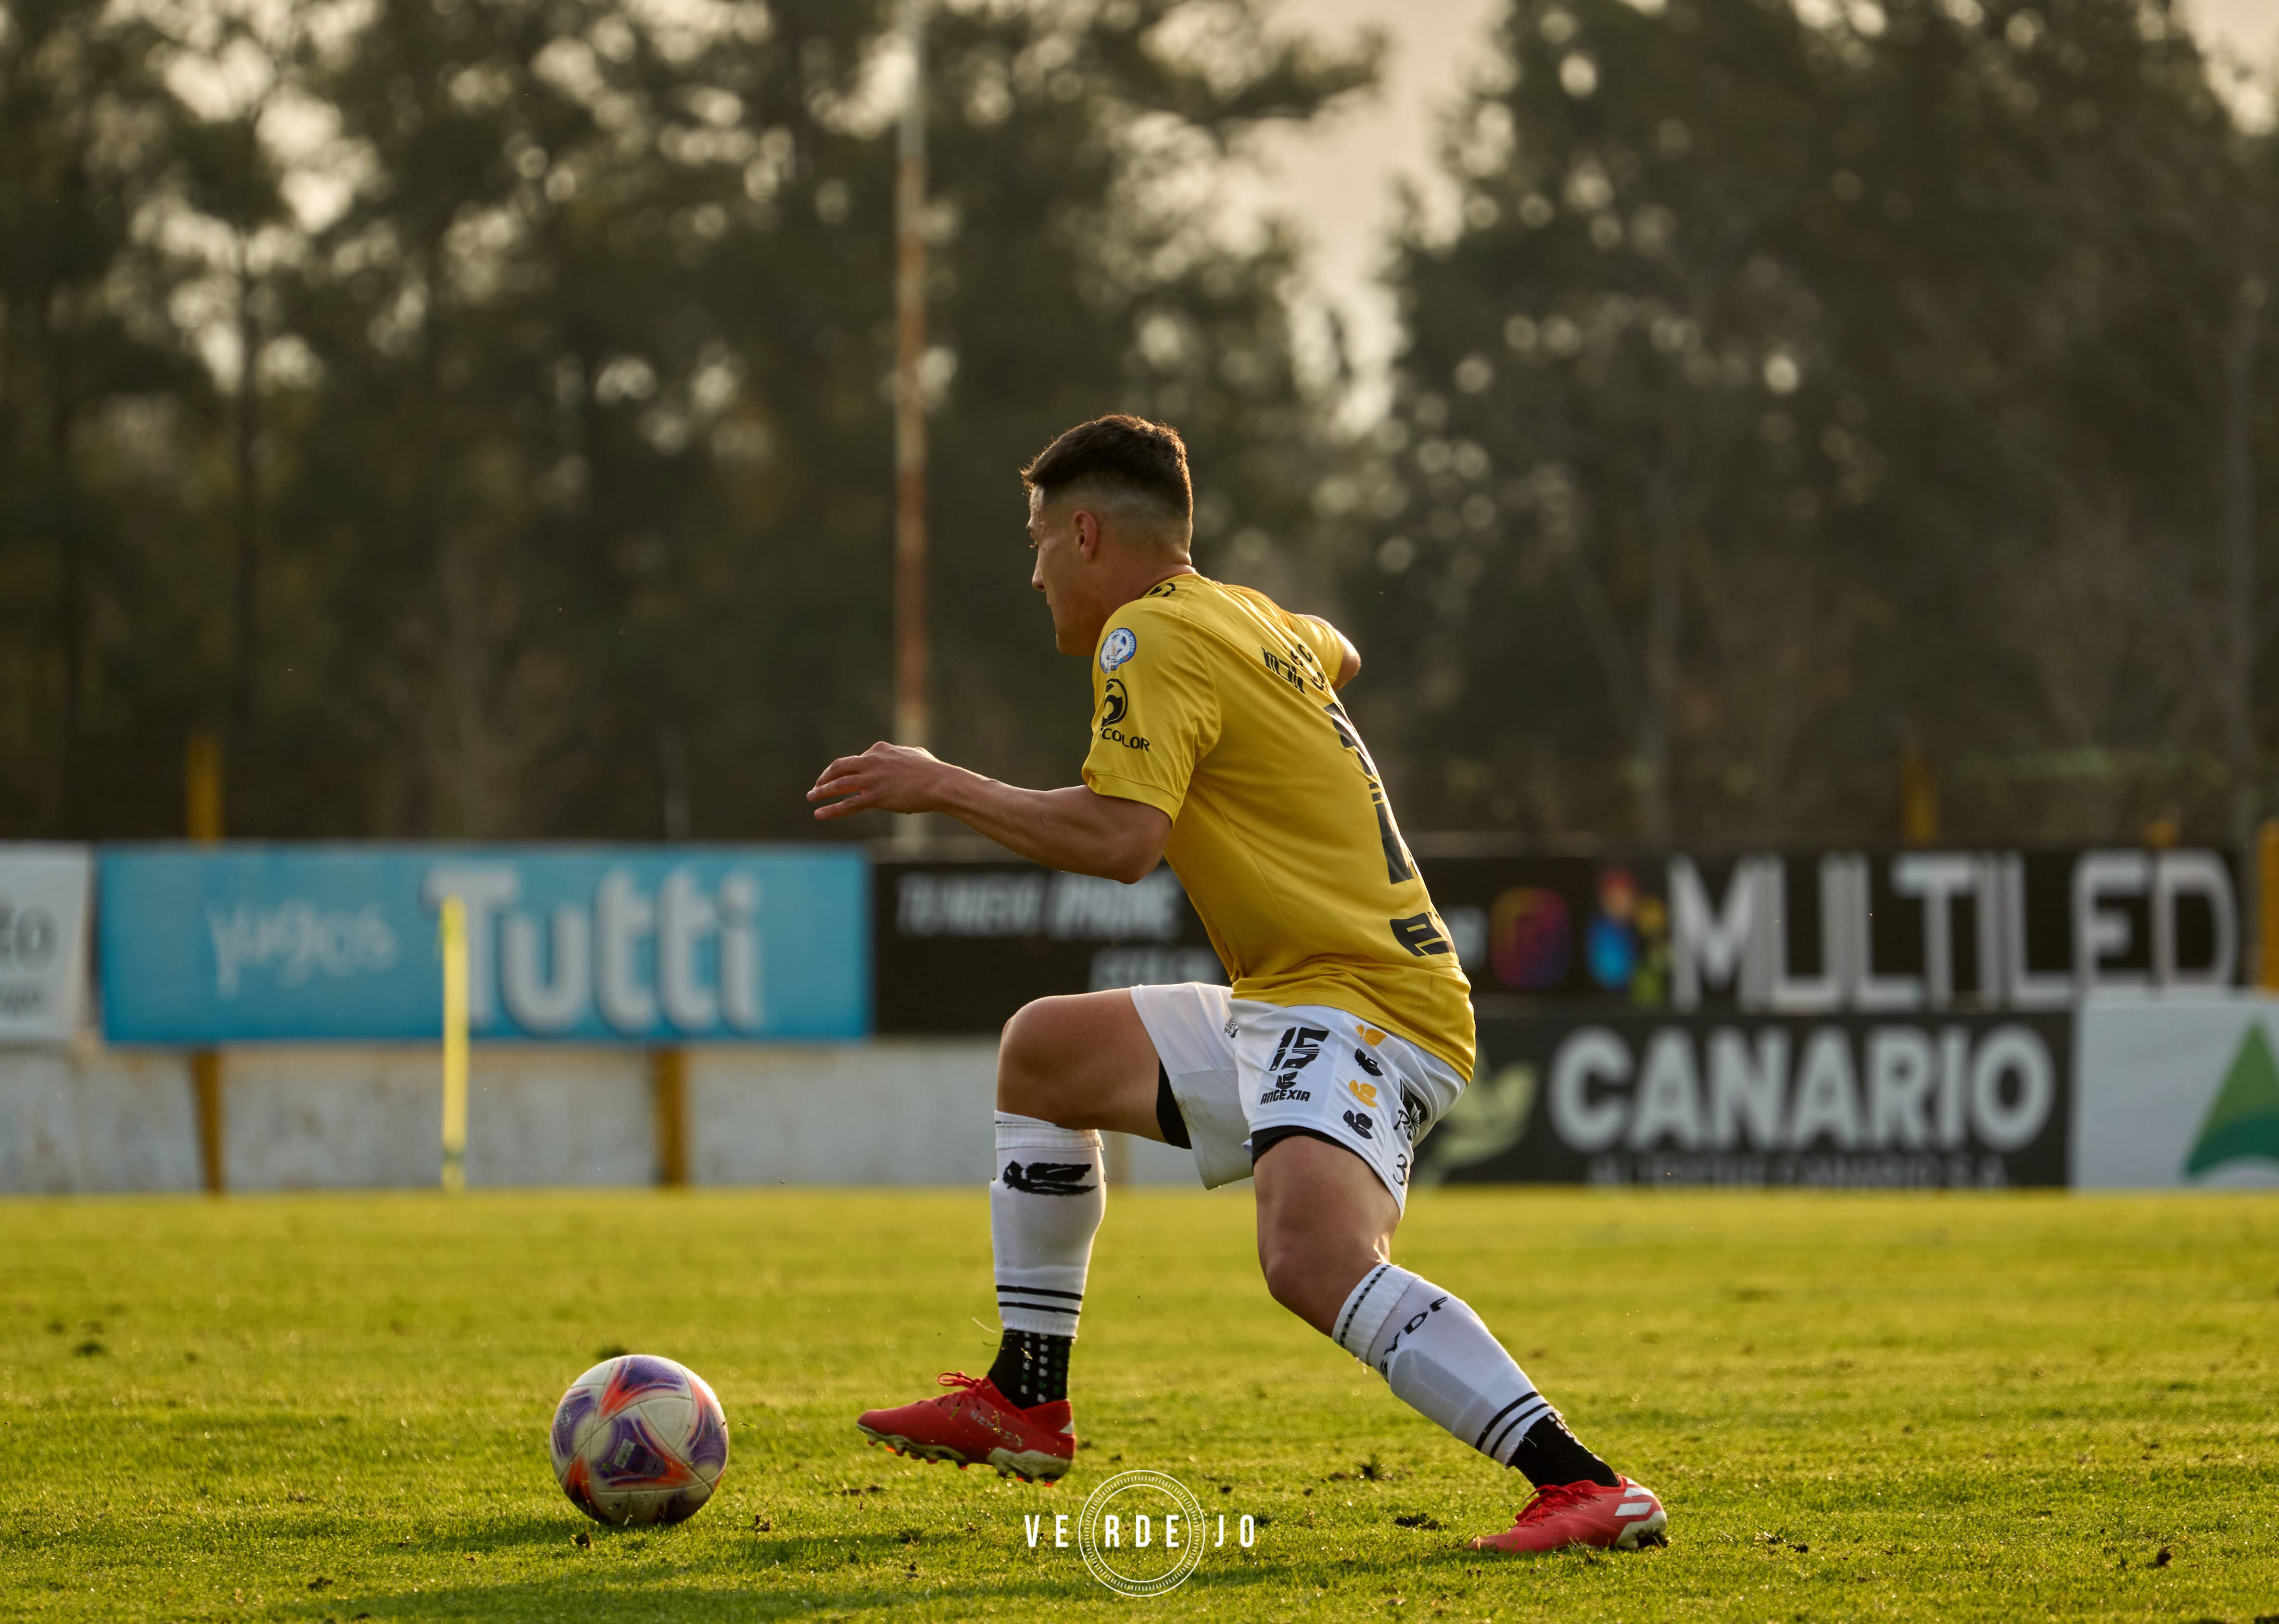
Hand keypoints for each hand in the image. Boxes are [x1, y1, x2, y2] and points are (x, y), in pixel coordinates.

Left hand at [808, 742, 950, 819]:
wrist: (941, 783)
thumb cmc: (933, 771)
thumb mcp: (916, 755)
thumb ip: (905, 754)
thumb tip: (908, 754)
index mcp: (880, 750)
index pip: (857, 759)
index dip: (847, 770)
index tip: (842, 778)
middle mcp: (872, 761)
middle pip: (840, 767)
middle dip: (826, 776)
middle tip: (817, 785)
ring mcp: (872, 779)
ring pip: (839, 785)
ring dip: (822, 791)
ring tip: (811, 797)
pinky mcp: (875, 797)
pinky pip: (847, 804)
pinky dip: (831, 809)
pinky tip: (819, 814)